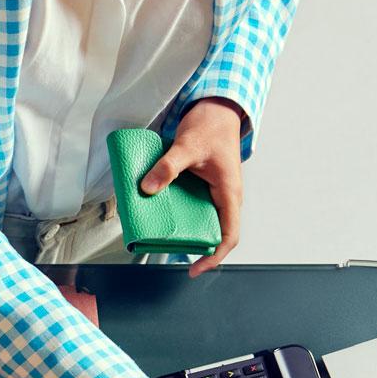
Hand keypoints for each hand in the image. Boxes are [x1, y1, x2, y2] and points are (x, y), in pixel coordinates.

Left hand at [139, 97, 244, 277]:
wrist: (215, 109)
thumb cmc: (210, 126)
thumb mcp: (187, 145)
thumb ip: (168, 167)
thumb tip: (147, 188)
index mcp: (229, 193)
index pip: (229, 235)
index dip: (214, 256)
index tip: (195, 268)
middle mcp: (224, 198)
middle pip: (215, 234)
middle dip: (197, 248)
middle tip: (172, 255)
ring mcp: (215, 194)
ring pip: (204, 222)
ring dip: (186, 232)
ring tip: (162, 237)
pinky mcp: (204, 188)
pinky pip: (194, 209)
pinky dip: (180, 216)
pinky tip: (161, 215)